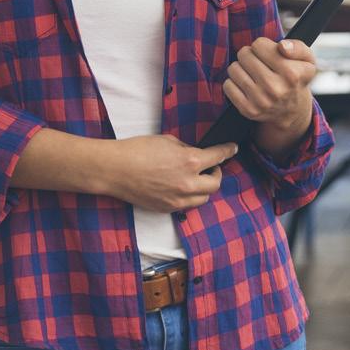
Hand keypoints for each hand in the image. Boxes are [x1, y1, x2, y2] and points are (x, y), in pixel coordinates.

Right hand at [104, 135, 237, 212]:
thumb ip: (186, 149)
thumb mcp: (168, 140)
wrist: (116, 169)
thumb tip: (195, 154)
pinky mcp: (168, 209)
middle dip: (217, 173)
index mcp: (189, 161)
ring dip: (204, 187)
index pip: (218, 157)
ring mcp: (178, 199)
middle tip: (211, 165)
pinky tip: (181, 186)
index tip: (233, 148)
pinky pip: (188, 205)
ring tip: (196, 177)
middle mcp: (188, 183)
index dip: (228, 151)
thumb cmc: (138, 150)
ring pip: (204, 198)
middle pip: (216, 183)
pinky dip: (190, 196)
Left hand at [224, 37, 316, 132]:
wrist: (292, 111)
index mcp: (291, 73)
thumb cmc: (296, 78)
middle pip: (244, 54)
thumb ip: (298, 47)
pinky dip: (234, 82)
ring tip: (252, 73)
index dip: (262, 46)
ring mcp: (261, 101)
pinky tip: (246, 85)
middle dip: (249, 55)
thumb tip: (282, 46)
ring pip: (234, 69)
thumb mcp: (307, 60)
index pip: (259, 44)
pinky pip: (228, 85)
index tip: (268, 54)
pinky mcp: (248, 110)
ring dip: (240, 67)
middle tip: (258, 63)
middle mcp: (276, 88)